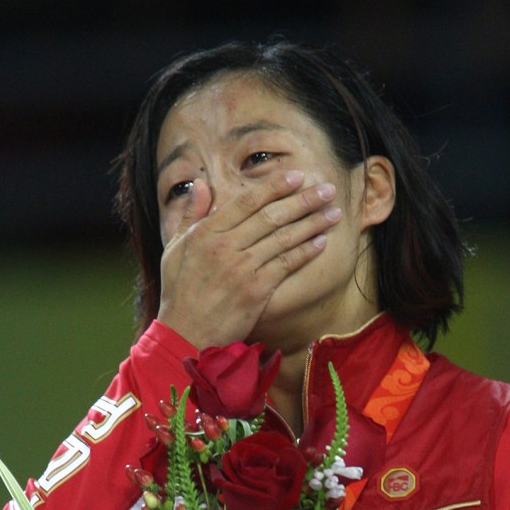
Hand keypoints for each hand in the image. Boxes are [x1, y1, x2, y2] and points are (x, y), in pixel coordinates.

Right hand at [157, 170, 341, 347]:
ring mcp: (243, 269)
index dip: (275, 186)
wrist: (185, 333)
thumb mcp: (175, 248)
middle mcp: (226, 247)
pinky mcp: (256, 291)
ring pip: (283, 238)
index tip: (297, 176)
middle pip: (272, 216)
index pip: (248, 202)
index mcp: (207, 232)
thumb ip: (190, 215)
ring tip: (334, 213)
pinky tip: (321, 242)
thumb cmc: (180, 292)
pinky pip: (286, 265)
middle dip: (303, 200)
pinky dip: (305, 252)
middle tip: (327, 189)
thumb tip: (201, 185)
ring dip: (312, 223)